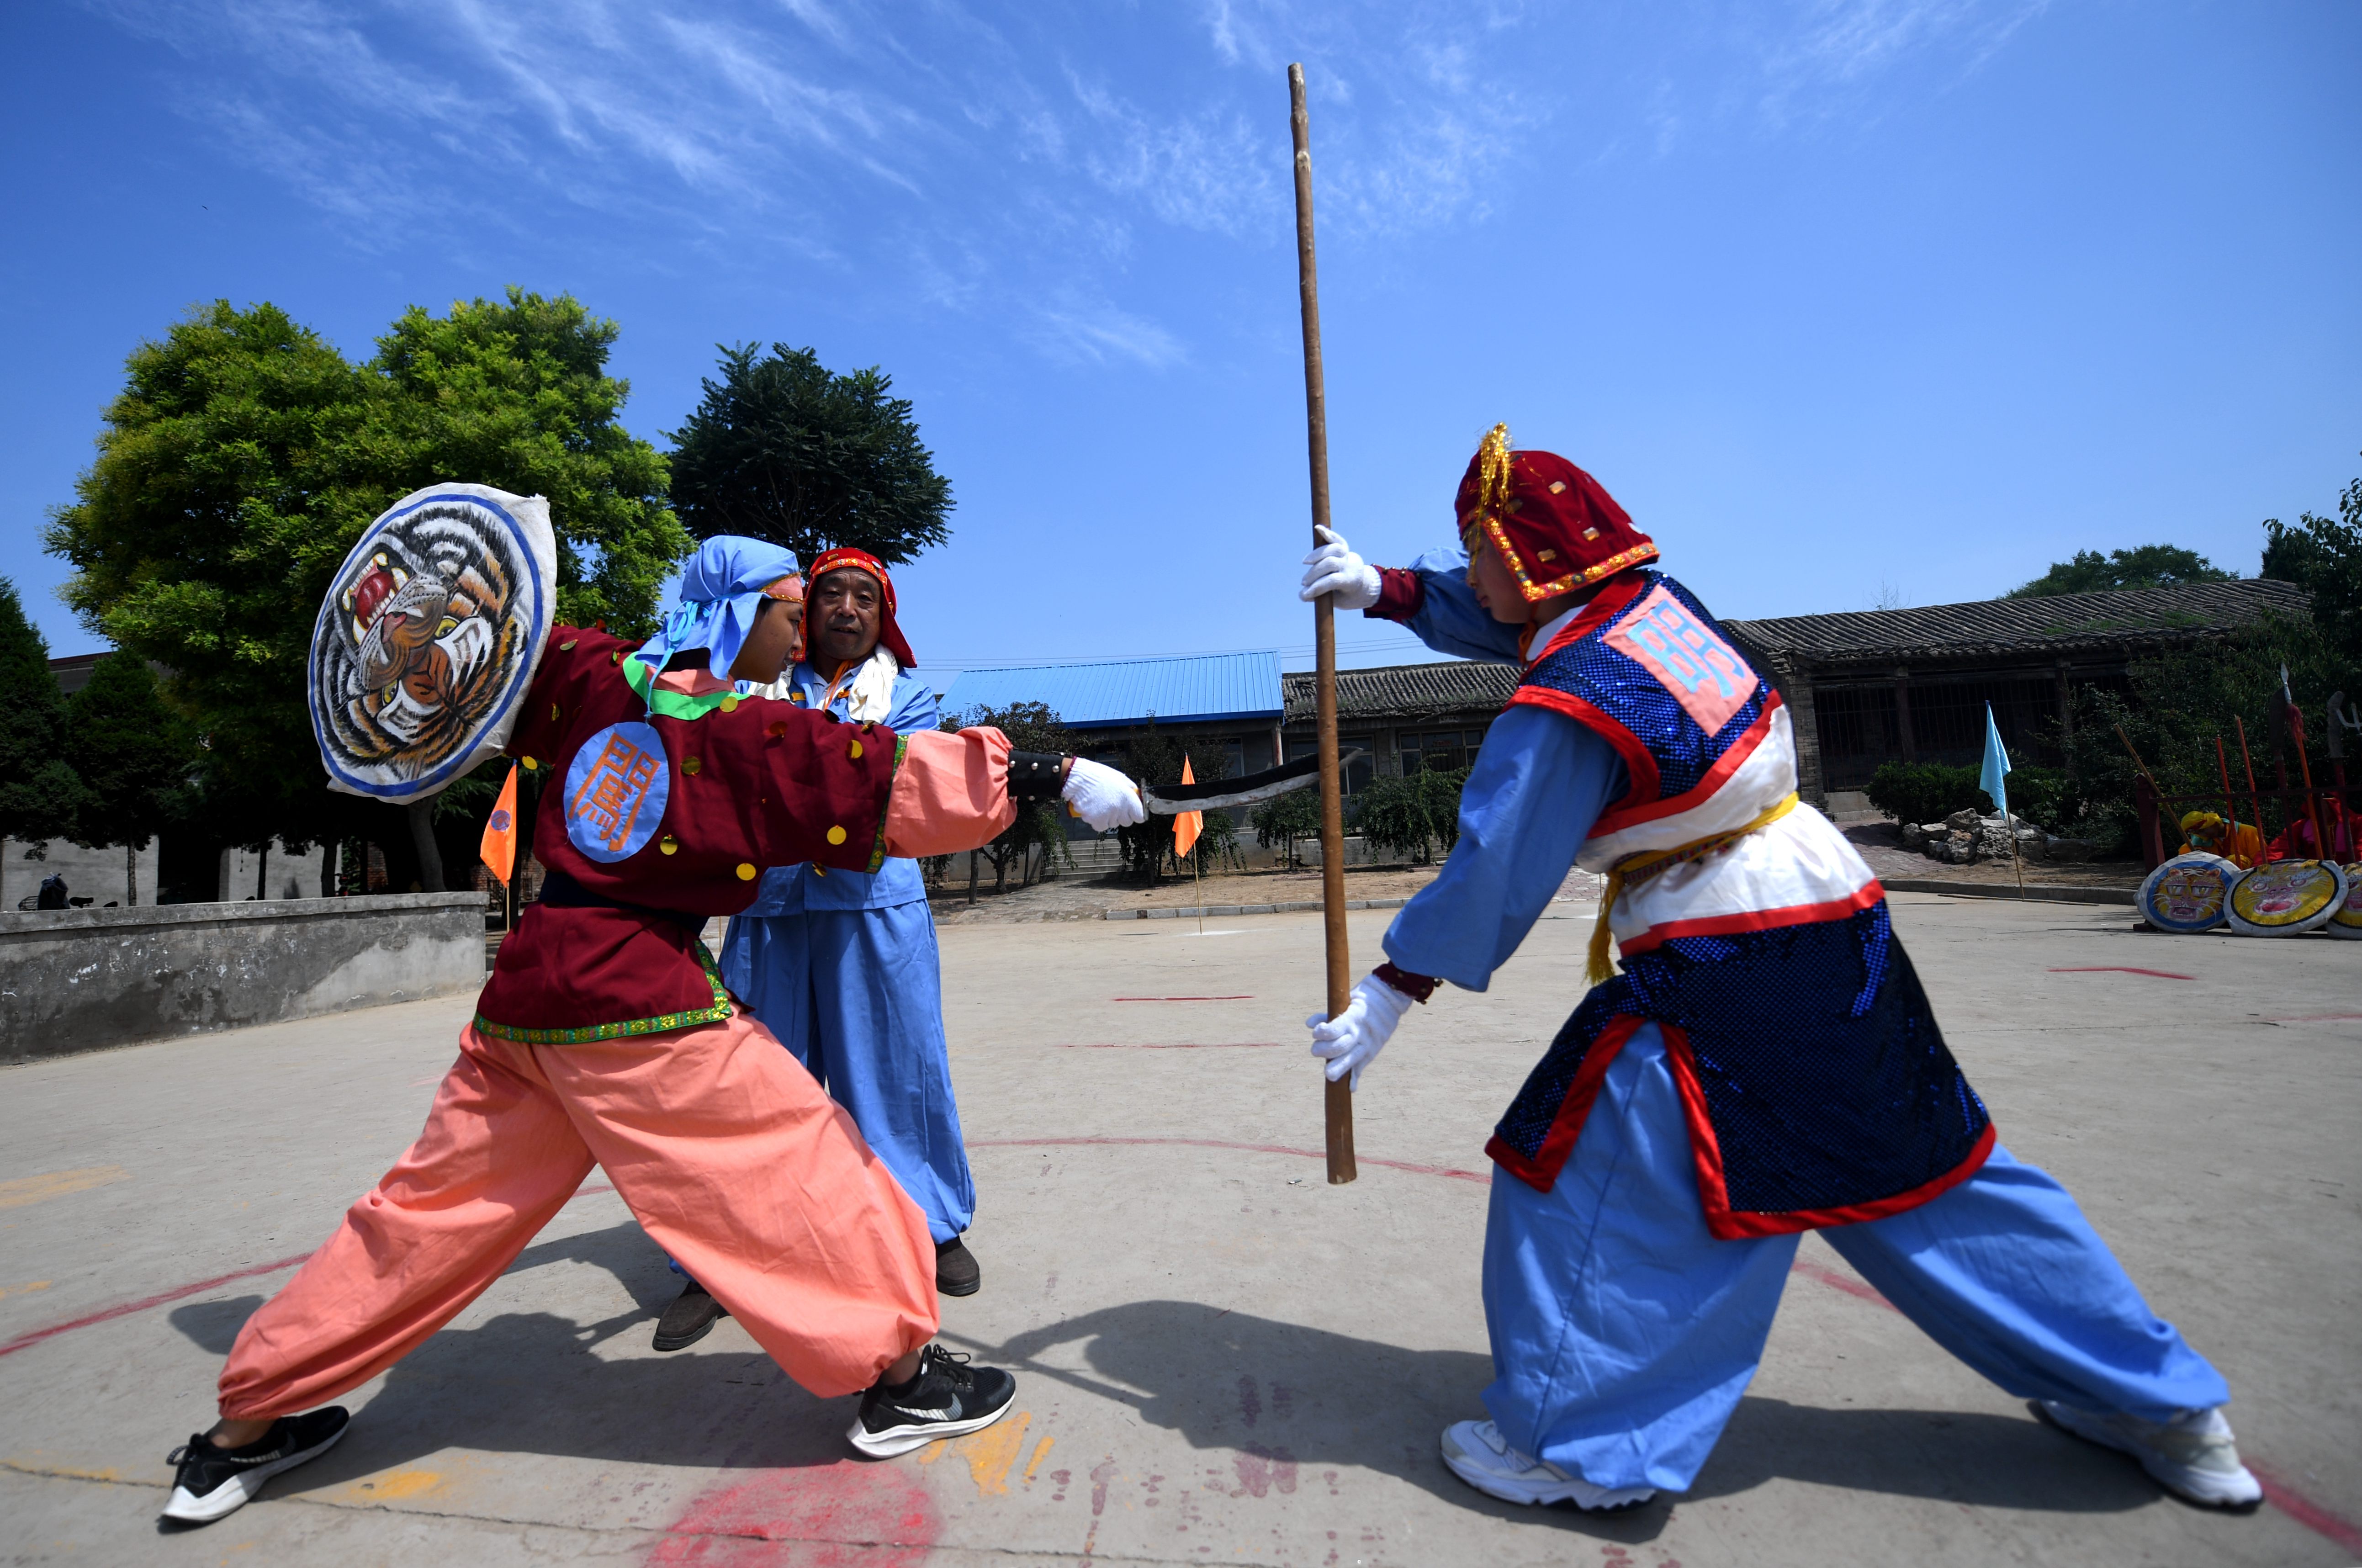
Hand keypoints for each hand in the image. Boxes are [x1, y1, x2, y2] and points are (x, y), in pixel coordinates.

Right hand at [1062, 756, 1145, 830]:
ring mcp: (1107, 815)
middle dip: (1121, 816)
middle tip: (1112, 806)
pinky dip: (1097, 821)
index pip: (1139, 816)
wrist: (1077, 778)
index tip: (1131, 812)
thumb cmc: (1097, 775)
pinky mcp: (1095, 820)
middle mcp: (1119, 808)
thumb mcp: (1119, 777)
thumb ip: (1130, 788)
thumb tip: (1136, 795)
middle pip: (1126, 822)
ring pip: (1112, 824)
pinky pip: (1100, 826)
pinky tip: (1093, 809)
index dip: (1135, 814)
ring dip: (1108, 818)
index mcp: (1127, 797)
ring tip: (1100, 804)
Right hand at [1298, 526, 1380, 609]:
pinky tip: (1318, 529)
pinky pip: (1337, 539)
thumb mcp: (1335, 600)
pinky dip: (1328, 533)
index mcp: (1351, 581)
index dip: (1318, 586)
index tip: (1305, 594)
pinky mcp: (1344, 548)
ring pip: (1334, 549)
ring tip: (1306, 562)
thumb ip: (1319, 597)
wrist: (1361, 584)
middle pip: (1331, 563)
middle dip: (1315, 572)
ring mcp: (1347, 556)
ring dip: (1317, 554)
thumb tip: (1303, 595)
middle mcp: (1350, 566)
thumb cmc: (1343, 595)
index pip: (1333, 580)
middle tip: (1304, 582)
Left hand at [1307, 971, 1415, 1091]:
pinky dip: (1355, 1078)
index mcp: (1352, 1018)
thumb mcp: (1345, 1002)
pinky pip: (1362, 1067)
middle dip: (1323, 1051)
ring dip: (1337, 1069)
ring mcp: (1367, 1044)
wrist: (1389, 1000)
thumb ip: (1327, 1015)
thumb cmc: (1362, 1000)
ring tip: (1328, 1074)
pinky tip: (1350, 1088)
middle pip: (1338, 1048)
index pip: (1333, 1030)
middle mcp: (1359, 1033)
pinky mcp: (1371, 1052)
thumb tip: (1308, 1024)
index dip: (1321, 1033)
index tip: (1316, 1033)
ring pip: (1350, 1061)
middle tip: (1316, 1050)